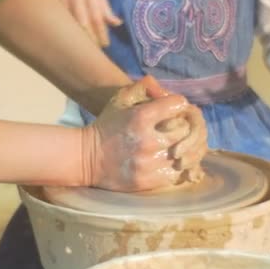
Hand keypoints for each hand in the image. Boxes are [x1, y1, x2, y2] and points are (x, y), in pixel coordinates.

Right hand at [56, 0, 121, 46]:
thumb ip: (106, 9)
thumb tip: (117, 24)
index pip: (97, 18)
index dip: (102, 33)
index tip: (106, 45)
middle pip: (83, 22)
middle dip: (90, 38)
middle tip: (94, 50)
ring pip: (70, 21)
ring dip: (76, 35)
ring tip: (82, 48)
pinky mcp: (55, 0)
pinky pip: (60, 16)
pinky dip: (65, 27)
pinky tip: (68, 37)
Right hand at [83, 76, 207, 191]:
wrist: (85, 159)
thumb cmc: (106, 126)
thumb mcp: (119, 101)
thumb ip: (141, 88)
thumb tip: (162, 87)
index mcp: (141, 118)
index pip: (177, 105)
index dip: (178, 105)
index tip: (174, 108)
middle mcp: (148, 141)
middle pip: (185, 130)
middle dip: (183, 127)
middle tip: (177, 128)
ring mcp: (149, 164)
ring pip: (184, 154)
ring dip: (182, 149)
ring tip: (174, 146)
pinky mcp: (148, 182)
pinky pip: (176, 174)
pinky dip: (176, 167)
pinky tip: (170, 161)